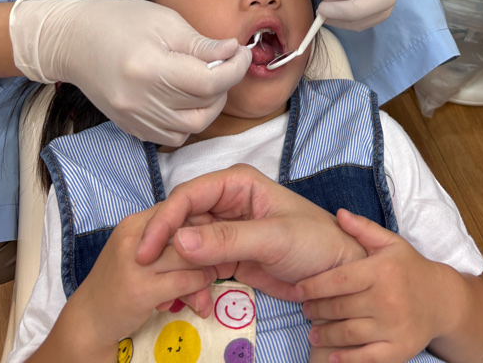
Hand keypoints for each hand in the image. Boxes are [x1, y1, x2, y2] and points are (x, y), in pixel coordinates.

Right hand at [9, 0, 251, 144]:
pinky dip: (187, 120)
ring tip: (205, 79)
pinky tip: (185, 96)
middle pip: (203, 109)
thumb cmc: (118, 21)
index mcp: (149, 69)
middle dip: (224, 86)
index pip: (209, 83)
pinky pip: (171, 136)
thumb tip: (233, 53)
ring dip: (208, 107)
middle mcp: (141, 101)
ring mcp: (133, 119)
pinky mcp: (130, 127)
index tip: (240, 52)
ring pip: (191, 129)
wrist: (72, 40)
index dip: (235, 69)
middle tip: (224, 62)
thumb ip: (200, 44)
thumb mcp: (164, 21)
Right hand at [62, 208, 215, 351]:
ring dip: (208, 268)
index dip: (201, 222)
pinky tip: (201, 296)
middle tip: (222, 261)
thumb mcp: (140, 252)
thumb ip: (168, 240)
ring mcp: (135, 262)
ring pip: (188, 254)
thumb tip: (207, 233)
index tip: (214, 240)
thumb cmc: (118, 283)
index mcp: (136, 222)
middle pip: (185, 228)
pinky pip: (185, 280)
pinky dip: (200, 285)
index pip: (177, 207)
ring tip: (213, 280)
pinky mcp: (140, 290)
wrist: (87, 321)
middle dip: (208, 246)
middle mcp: (133, 234)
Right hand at [137, 164, 366, 311]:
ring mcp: (225, 230)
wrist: (338, 274)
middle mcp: (226, 201)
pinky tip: (195, 300)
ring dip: (177, 269)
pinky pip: (198, 266)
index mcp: (237, 183)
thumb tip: (178, 242)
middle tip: (149, 276)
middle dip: (165, 247)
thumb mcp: (274, 238)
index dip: (164, 220)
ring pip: (185, 245)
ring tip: (179, 295)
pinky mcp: (227, 256)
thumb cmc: (315, 242)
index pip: (188, 195)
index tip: (144, 251)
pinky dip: (191, 283)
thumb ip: (227, 238)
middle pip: (181, 220)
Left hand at [298, 210, 446, 362]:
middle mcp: (387, 299)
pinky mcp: (399, 349)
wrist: (442, 300)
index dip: (314, 285)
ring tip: (313, 332)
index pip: (339, 279)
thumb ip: (363, 229)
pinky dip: (346, 359)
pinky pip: (367, 358)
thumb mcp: (390, 243)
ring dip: (325, 334)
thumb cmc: (410, 268)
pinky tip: (332, 356)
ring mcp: (393, 327)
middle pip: (340, 307)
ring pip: (349, 334)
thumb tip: (339, 214)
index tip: (297, 289)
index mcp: (381, 271)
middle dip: (316, 309)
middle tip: (304, 309)